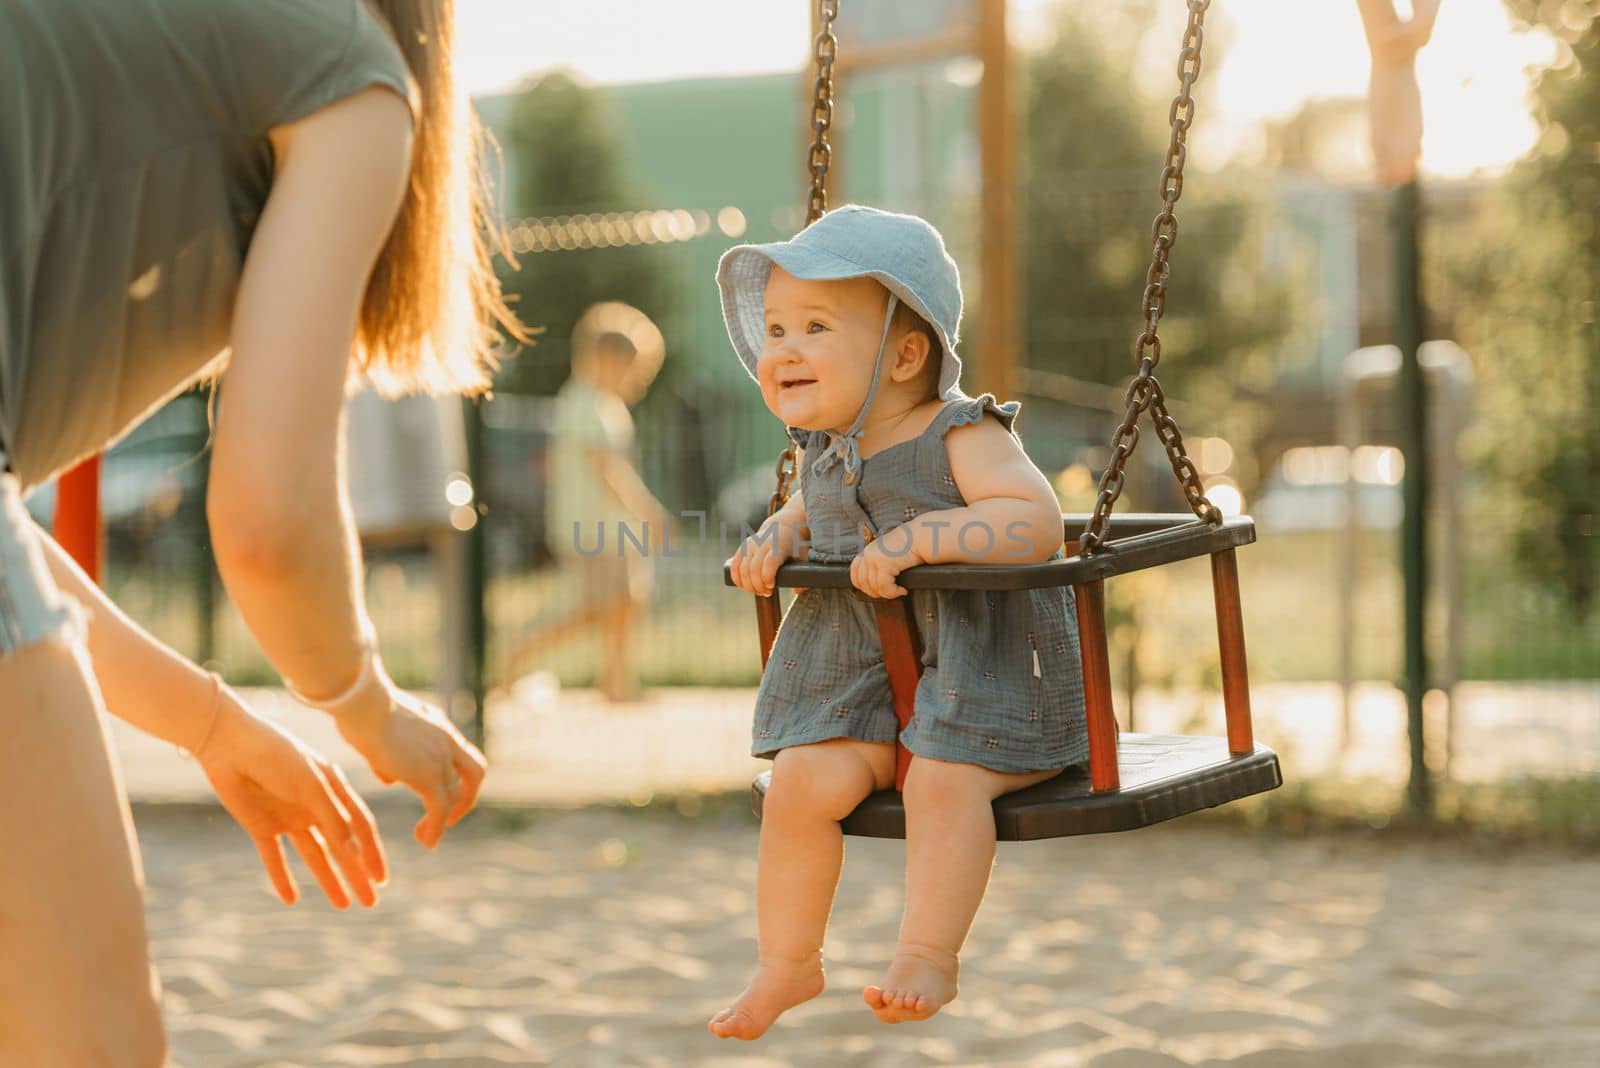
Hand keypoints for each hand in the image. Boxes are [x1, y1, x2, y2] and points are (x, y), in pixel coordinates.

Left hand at [198, 692, 386, 908]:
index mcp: (334, 789)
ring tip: (344, 905)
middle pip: (341, 846)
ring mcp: (289, 817)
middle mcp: (315, 805)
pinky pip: (275, 857)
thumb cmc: (277, 756)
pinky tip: (291, 898)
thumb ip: (333, 820)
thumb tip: (355, 854)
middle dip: (357, 874)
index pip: (360, 826)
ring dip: (329, 879)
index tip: (381, 880)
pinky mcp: (262, 825)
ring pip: (315, 855)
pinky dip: (282, 878)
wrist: (229, 745)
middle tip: (370, 903)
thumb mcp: (311, 786)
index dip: (372, 853)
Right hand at [335, 672, 487, 849]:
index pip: (457, 752)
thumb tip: (391, 778)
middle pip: (474, 772)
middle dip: (465, 797)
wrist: (362, 703)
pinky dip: (436, 828)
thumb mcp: (380, 733)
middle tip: (448, 816)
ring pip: (457, 794)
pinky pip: (440, 808)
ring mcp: (440, 757)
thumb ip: (390, 756)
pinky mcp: (428, 775)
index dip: (454, 774)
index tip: (438, 790)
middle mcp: (445, 740)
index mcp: (436, 725)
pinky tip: (426, 842)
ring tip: (426, 837)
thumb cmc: (359, 711)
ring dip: (445, 818)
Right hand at [727, 511, 806, 596]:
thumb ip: (804, 574)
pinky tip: (744, 586)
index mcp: (777, 545)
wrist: (782, 527)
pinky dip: (737, 579)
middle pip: (753, 569)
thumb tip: (798, 591)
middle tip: (766, 593)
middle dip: (758, 586)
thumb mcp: (803, 556)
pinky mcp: (741, 549)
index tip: (771, 586)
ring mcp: (749, 546)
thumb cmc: (794, 545)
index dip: (767, 577)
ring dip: (748, 585)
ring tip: (757, 591)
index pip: (768, 563)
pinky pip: (734, 566)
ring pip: (742, 570)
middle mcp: (761, 544)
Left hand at [849, 537, 917, 599]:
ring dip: (888, 593)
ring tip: (899, 591)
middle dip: (876, 592)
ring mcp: (875, 558)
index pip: (855, 572)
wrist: (921, 537)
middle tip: (890, 593)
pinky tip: (902, 590)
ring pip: (874, 587)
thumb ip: (878, 565)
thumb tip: (875, 586)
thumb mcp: (888, 554)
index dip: (863, 585)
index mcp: (868, 551)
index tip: (875, 590)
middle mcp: (868, 553)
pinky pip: (884, 587)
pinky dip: (893, 592)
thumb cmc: (909, 546)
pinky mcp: (885, 563)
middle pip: (863, 583)